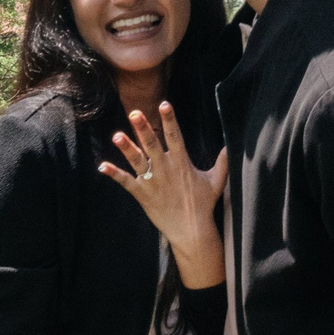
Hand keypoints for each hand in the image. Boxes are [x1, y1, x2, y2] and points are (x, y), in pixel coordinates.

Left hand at [99, 105, 226, 286]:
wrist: (192, 230)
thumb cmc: (203, 204)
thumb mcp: (216, 181)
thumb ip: (223, 161)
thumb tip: (231, 145)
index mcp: (182, 163)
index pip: (175, 136)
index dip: (170, 120)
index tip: (164, 104)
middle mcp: (166, 169)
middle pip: (152, 145)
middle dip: (143, 129)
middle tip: (135, 113)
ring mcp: (153, 182)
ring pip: (137, 161)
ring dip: (127, 148)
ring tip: (116, 135)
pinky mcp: (143, 195)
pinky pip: (126, 183)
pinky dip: (115, 175)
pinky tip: (103, 167)